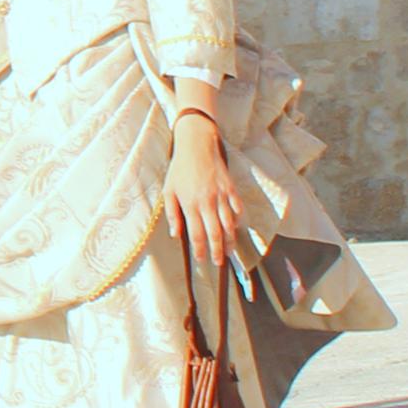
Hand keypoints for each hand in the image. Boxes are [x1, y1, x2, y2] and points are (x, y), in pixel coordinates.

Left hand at [169, 115, 245, 270]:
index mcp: (190, 204)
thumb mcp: (169, 191)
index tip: (201, 260)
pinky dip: (239, 220)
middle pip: (215, 233)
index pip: (196, 234)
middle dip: (217, 250)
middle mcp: (207, 202)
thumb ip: (172, 214)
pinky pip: (238, 207)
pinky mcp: (231, 187)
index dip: (199, 249)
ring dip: (230, 239)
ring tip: (230, 251)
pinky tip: (237, 228)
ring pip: (229, 223)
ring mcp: (221, 195)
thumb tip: (176, 235)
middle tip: (219, 262)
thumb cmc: (179, 169)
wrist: (196, 145)